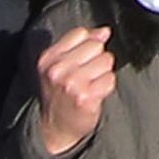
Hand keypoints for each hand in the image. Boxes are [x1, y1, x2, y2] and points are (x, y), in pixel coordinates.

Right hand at [34, 24, 118, 158]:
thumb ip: (80, 43)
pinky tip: (96, 94)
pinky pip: (110, 79)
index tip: (83, 58)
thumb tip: (104, 31)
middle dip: (97, 58)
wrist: (56, 127)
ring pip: (106, 61)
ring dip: (103, 73)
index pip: (80, 33)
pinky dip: (107, 86)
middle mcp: (57, 70)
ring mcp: (71, 84)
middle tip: (87, 74)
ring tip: (91, 84)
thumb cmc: (60, 93)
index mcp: (48, 58)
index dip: (89, 43)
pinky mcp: (86, 98)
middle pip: (96, 46)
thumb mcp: (60, 65)